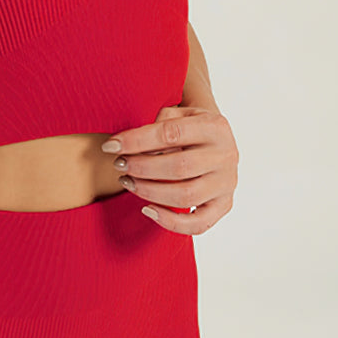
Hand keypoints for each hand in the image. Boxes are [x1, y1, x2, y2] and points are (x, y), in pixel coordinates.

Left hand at [102, 104, 237, 234]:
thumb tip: (127, 145)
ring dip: (150, 192)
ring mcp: (227, 183)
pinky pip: (198, 223)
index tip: (111, 146)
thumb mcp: (177, 114)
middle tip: (119, 164)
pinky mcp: (224, 204)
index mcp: (215, 127)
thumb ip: (157, 124)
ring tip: (128, 182)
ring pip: (186, 196)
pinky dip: (170, 222)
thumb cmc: (189, 127)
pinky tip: (147, 210)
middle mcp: (226, 155)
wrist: (216, 140)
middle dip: (142, 167)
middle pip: (179, 167)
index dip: (137, 141)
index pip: (171, 134)